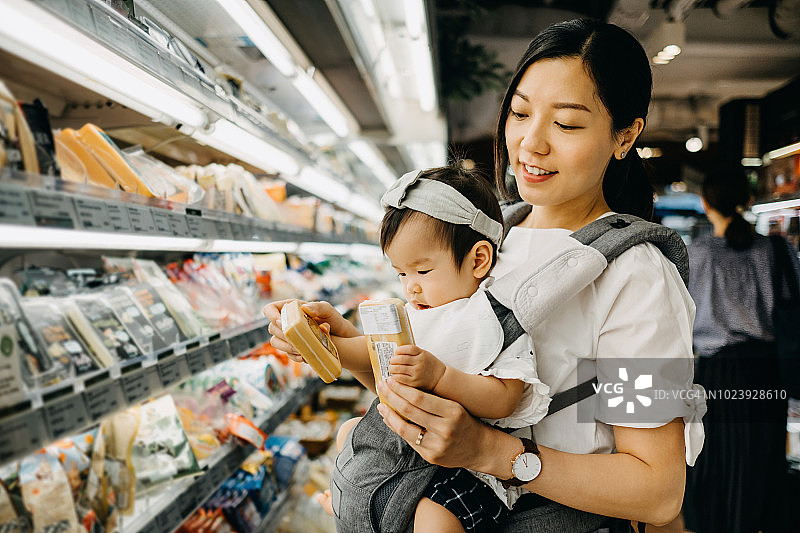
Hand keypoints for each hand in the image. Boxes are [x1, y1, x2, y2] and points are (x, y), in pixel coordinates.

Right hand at [262, 299, 360, 361]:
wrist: (341, 338)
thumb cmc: (334, 320)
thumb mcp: (328, 310)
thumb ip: (318, 307)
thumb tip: (305, 308)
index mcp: (291, 309)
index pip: (270, 309)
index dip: (271, 315)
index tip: (281, 322)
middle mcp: (287, 322)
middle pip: (271, 328)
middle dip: (282, 335)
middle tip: (294, 339)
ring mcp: (289, 336)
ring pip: (275, 342)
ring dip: (285, 347)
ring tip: (299, 350)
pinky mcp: (293, 349)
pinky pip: (286, 354)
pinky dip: (293, 356)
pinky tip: (304, 357)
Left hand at [375, 377, 508, 472]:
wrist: (480, 448)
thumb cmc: (465, 422)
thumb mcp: (455, 406)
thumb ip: (432, 400)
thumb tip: (403, 389)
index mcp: (452, 411)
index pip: (420, 398)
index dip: (401, 388)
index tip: (390, 380)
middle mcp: (445, 429)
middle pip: (410, 411)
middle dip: (391, 397)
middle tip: (381, 387)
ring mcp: (437, 445)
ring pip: (405, 429)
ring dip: (389, 416)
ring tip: (381, 406)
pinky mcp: (431, 457)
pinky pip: (409, 441)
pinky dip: (398, 429)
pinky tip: (391, 420)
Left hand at [389, 345, 445, 391]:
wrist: (440, 378)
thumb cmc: (431, 366)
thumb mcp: (425, 354)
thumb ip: (414, 353)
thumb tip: (397, 352)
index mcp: (422, 354)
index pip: (408, 349)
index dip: (399, 349)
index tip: (396, 351)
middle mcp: (420, 362)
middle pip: (401, 358)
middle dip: (393, 359)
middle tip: (391, 361)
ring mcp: (417, 372)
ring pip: (399, 368)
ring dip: (392, 368)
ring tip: (391, 368)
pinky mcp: (414, 382)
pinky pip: (401, 378)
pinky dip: (395, 376)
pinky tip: (394, 375)